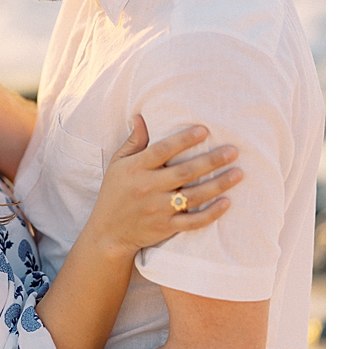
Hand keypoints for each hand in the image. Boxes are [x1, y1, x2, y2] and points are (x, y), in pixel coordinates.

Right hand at [88, 117, 241, 257]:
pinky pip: (193, 221)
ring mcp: (157, 209)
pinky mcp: (166, 227)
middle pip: (184, 172)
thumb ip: (133, 142)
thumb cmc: (114, 193)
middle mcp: (147, 188)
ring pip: (193, 196)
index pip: (162, 151)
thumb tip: (141, 117)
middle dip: (211, 161)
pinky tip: (227, 203)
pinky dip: (211, 213)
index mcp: (135, 169)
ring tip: (238, 173)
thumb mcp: (118, 164)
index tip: (204, 131)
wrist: (108, 232)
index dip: (184, 140)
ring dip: (218, 185)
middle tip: (233, 151)